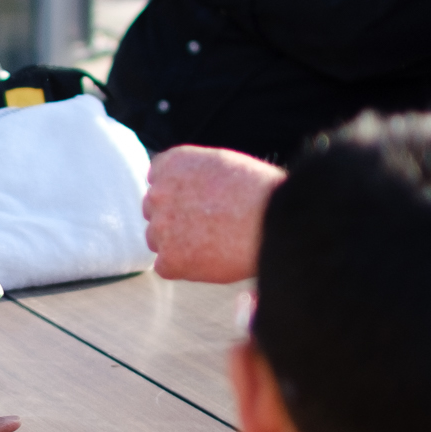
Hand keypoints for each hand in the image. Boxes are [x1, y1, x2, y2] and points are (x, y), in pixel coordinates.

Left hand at [144, 147, 281, 283]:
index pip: (157, 181)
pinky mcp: (169, 258)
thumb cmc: (261, 192)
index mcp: (172, 163)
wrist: (275, 220)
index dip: (178, 196)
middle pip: (155, 211)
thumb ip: (194, 174)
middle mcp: (159, 192)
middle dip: (175, 220)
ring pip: (157, 239)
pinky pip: (166, 267)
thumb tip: (186, 190)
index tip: (197, 205)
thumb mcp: (222, 164)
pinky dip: (185, 268)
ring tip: (215, 244)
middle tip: (207, 228)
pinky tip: (211, 260)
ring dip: (178, 244)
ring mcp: (161, 226)